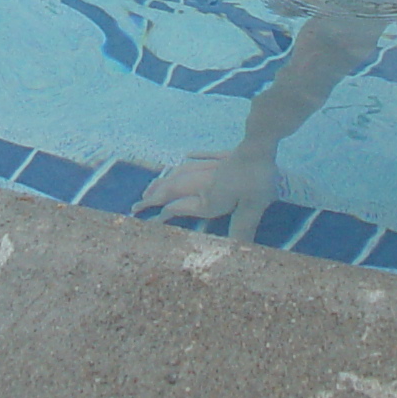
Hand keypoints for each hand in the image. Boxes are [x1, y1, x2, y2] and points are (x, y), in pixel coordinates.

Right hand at [137, 148, 276, 240]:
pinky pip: (202, 157)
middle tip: (136, 206)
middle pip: (173, 189)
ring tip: (151, 186)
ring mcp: (211, 167)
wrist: (260, 145)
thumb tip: (237, 252)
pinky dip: (192, 158)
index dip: (164, 214)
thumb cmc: (256, 179)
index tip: (150, 221)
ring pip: (181, 173)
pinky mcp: (222, 156)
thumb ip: (241, 229)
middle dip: (153, 197)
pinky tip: (185, 156)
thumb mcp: (251, 208)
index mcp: (208, 199)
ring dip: (164, 180)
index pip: (179, 208)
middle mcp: (203, 183)